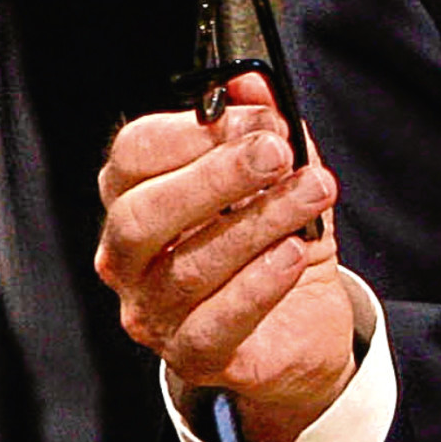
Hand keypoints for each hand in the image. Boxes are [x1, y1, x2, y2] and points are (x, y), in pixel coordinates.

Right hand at [96, 72, 356, 441]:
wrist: (301, 330)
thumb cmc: (276, 247)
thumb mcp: (280, 181)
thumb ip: (267, 131)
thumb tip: (256, 85)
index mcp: (138, 199)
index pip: (133, 156)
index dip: (194, 132)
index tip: (260, 121)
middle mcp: (130, 258)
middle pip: (143, 213)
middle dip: (214, 176)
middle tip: (275, 154)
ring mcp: (153, 312)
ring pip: (186, 267)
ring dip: (257, 222)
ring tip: (310, 193)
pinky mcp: (192, 356)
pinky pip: (213, 323)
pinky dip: (256, 285)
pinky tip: (291, 254)